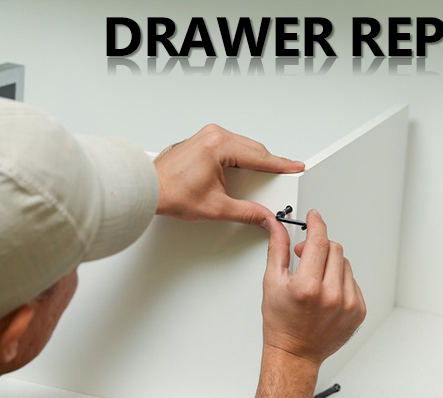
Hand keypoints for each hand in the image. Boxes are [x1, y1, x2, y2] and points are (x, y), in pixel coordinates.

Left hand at [153, 124, 303, 224]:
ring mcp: (207, 136)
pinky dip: (240, 158)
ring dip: (253, 161)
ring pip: (242, 147)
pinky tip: (243, 170)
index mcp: (219, 146)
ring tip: (262, 178)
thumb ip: (246, 212)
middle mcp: (214, 135)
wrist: (147, 189)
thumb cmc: (170, 192)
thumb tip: (264, 216)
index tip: (295, 168)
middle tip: (281, 179)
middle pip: (253, 150)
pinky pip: (230, 146)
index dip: (280, 165)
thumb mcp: (215, 208)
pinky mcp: (202, 140)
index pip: (259, 156)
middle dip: (268, 166)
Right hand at [260, 210, 365, 368]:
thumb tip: (278, 227)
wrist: (295, 354)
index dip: (316, 224)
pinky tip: (326, 293)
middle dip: (319, 247)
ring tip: (315, 280)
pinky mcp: (359, 311)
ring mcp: (348, 304)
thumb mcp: (272, 283)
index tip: (315, 217)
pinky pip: (353, 282)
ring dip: (331, 264)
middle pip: (334, 249)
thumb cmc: (281, 324)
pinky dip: (341, 281)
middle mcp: (331, 295)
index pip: (318, 242)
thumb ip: (278, 250)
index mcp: (308, 286)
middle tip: (304, 256)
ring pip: (345, 264)